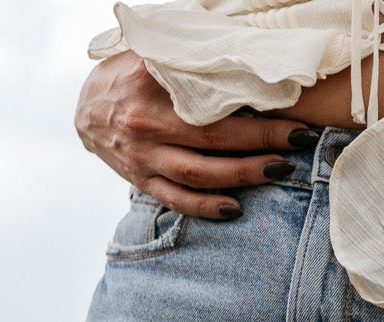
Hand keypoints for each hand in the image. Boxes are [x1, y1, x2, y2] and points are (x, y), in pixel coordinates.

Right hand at [76, 52, 319, 219]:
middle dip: (260, 142)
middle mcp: (145, 122)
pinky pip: (177, 200)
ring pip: (199, 173)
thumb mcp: (151, 53)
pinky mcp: (141, 181)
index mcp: (148, 82)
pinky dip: (207, 207)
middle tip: (298, 142)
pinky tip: (235, 209)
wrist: (85, 109)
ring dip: (242, 175)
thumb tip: (239, 49)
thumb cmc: (128, 74)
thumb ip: (186, 56)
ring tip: (279, 170)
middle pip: (212, 138)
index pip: (206, 94)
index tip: (289, 106)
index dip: (250, 103)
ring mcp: (142, 156)